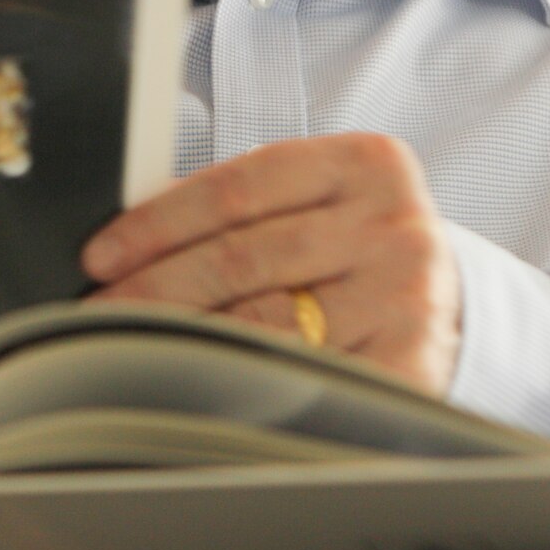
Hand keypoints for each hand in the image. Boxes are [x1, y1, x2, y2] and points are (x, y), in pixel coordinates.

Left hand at [81, 132, 461, 395]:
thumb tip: (129, 232)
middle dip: (153, 288)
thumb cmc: (358, 251)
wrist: (452, 309)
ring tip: (128, 348)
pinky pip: (299, 377)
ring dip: (181, 339)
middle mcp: (394, 224)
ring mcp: (407, 295)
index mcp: (367, 163)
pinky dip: (239, 384)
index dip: (156, 223)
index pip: (237, 186)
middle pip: (241, 257)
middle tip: (97, 312)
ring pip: (261, 323)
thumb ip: (245, 205)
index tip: (101, 256)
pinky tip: (195, 386)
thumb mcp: (319, 203)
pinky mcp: (411, 362)